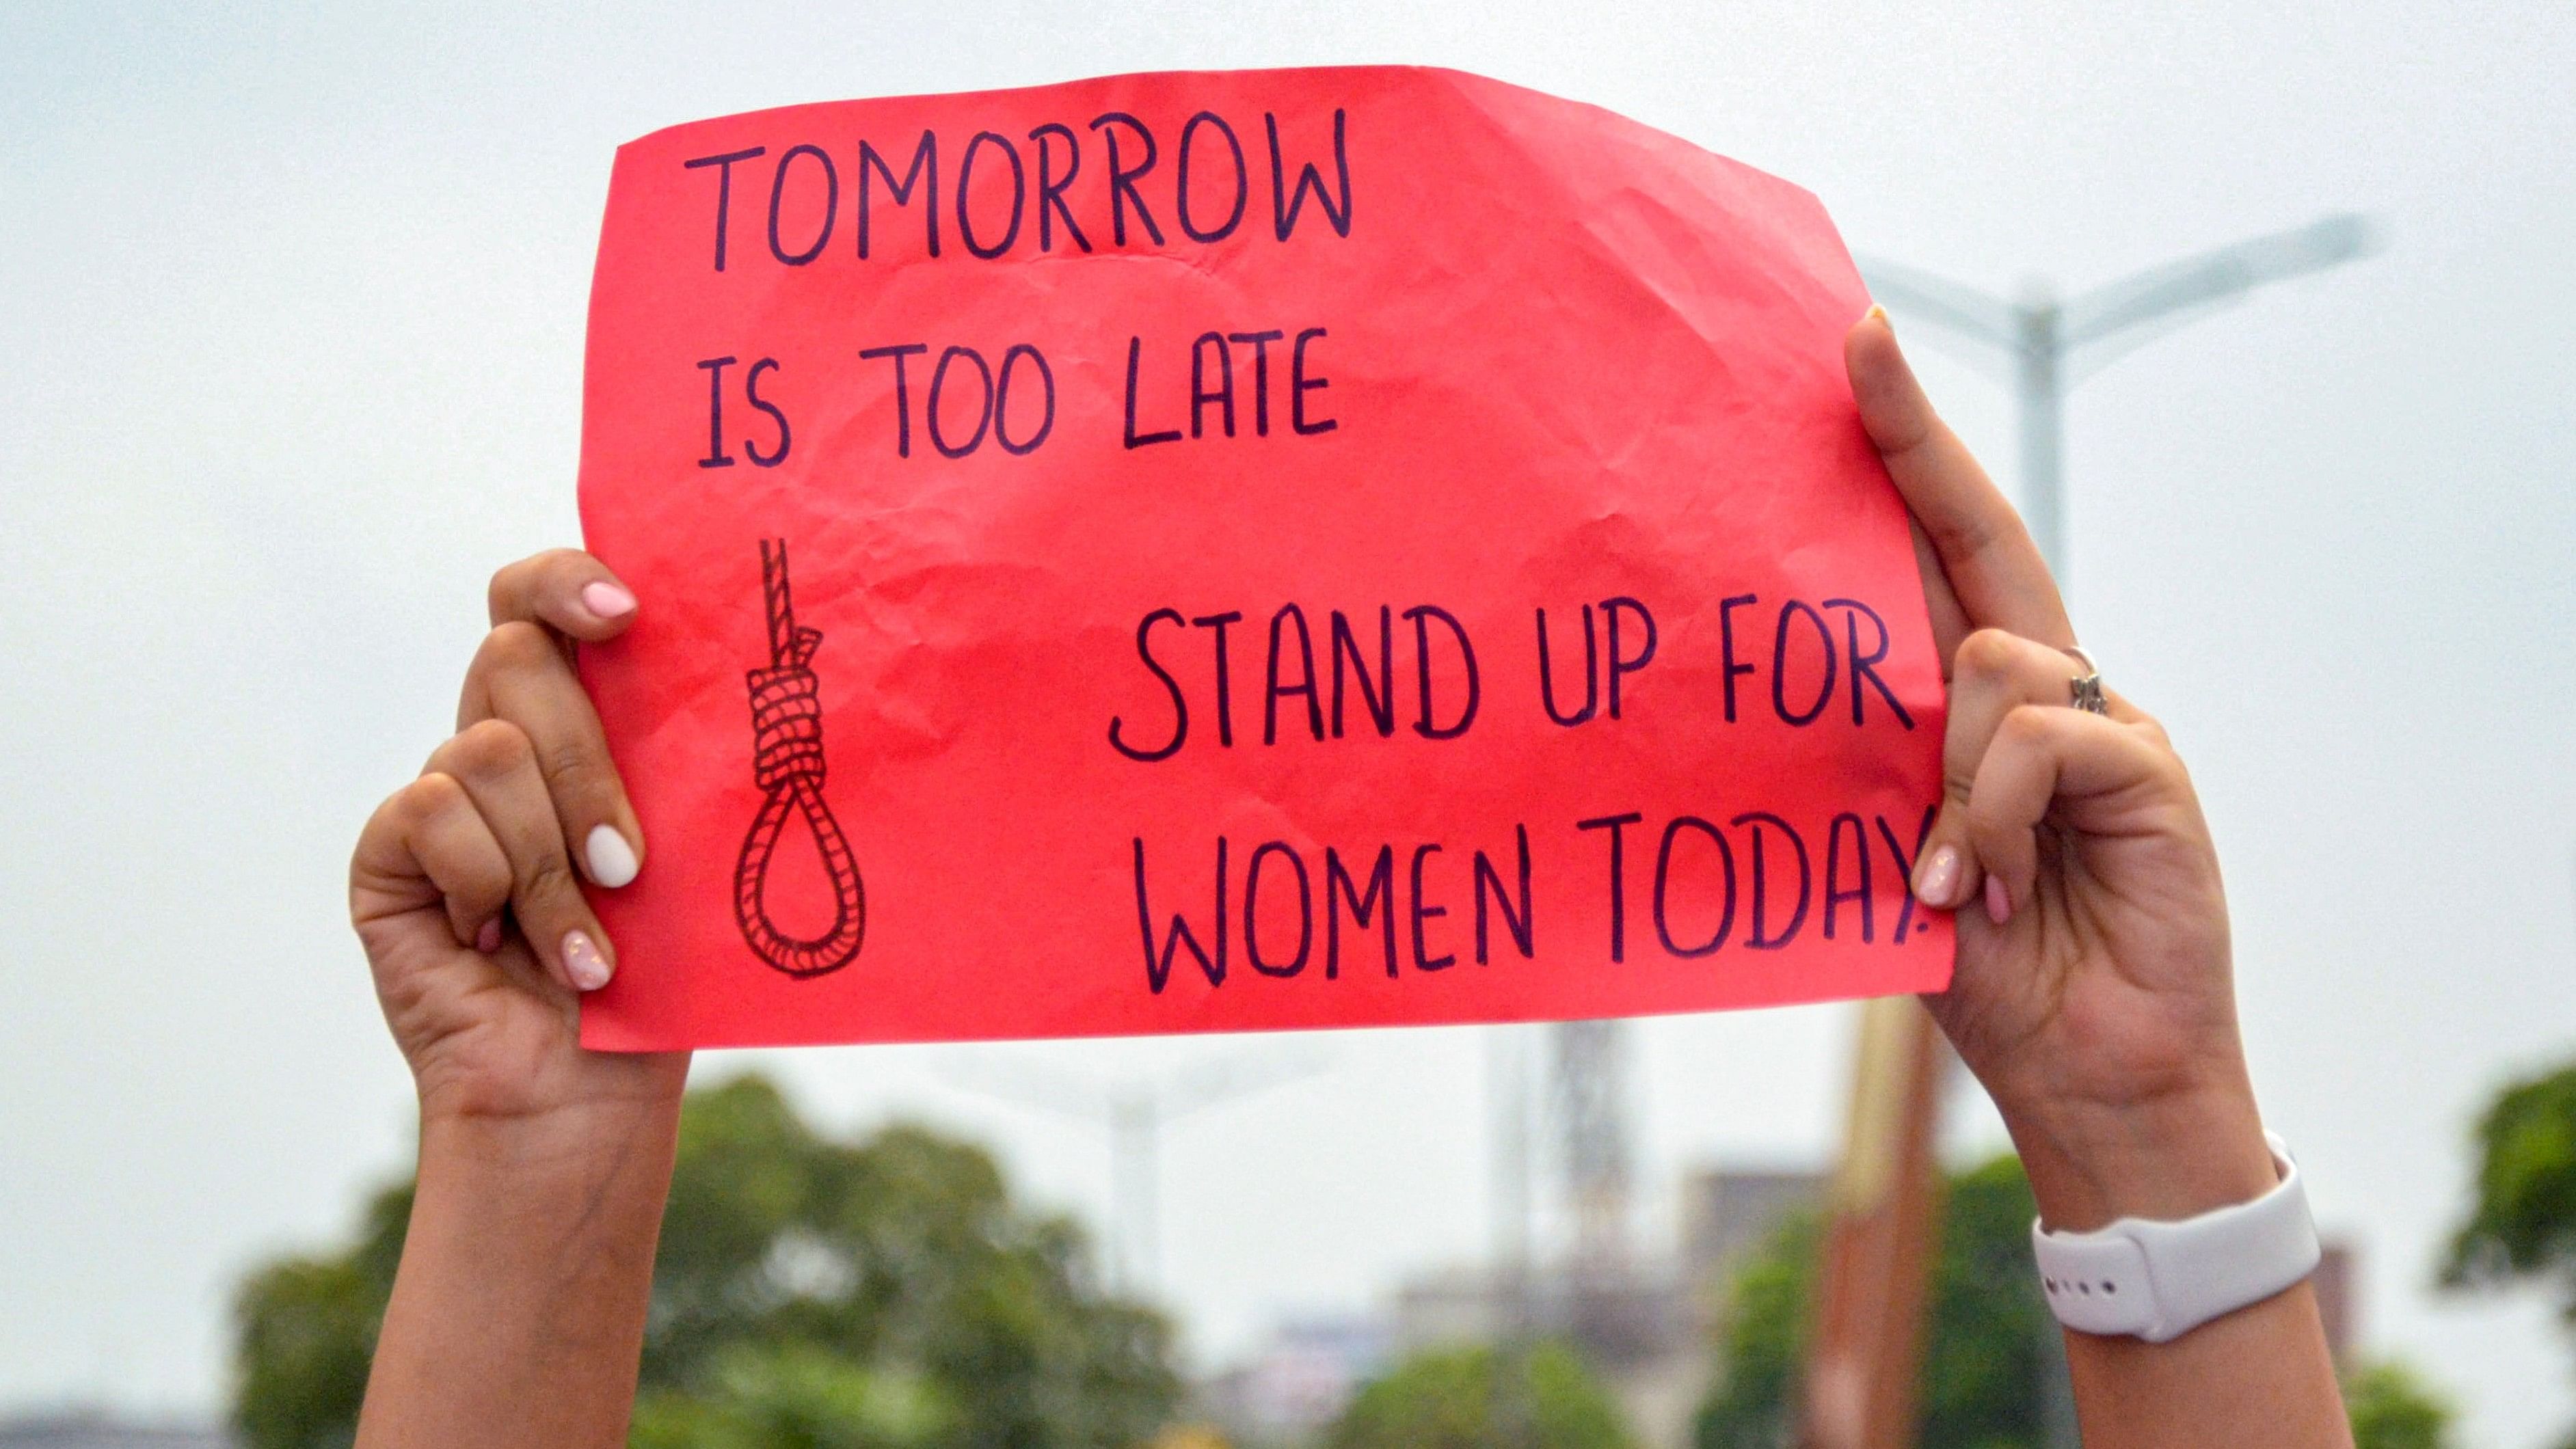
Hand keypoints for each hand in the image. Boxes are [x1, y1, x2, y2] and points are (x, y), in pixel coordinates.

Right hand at [349, 550, 686, 1126]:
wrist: (584, 1093)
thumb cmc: (654, 980)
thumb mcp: (689, 857)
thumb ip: (682, 767)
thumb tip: (745, 685)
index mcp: (579, 723)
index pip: (539, 600)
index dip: (568, 581)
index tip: (629, 614)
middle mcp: (501, 743)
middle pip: (514, 657)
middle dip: (586, 766)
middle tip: (629, 864)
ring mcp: (438, 794)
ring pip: (484, 750)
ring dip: (547, 860)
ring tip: (585, 943)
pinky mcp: (387, 851)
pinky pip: (430, 812)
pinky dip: (488, 886)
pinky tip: (506, 948)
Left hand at [1847, 310, 2275, 1228]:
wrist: (2088, 1073)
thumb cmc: (1984, 967)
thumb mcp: (1895, 853)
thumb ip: (1870, 766)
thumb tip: (1790, 689)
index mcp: (1977, 703)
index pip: (1935, 555)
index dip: (1896, 452)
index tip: (1849, 349)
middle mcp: (2044, 686)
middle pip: (1979, 536)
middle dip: (1911, 440)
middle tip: (1856, 341)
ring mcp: (2104, 720)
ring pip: (1987, 658)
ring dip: (1943, 778)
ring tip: (1953, 877)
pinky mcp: (2147, 765)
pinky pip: (2036, 735)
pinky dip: (1992, 815)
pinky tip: (1997, 886)